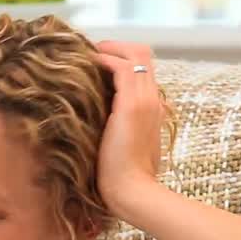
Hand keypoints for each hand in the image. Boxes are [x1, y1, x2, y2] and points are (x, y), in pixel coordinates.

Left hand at [91, 40, 167, 219]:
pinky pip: (122, 68)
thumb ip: (115, 129)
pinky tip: (88, 64)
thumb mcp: (120, 146)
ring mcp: (146, 101)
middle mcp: (153, 99)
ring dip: (109, 49)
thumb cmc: (122, 177)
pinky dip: (105, 60)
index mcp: (153, 108)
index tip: (97, 62)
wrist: (133, 192)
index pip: (143, 69)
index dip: (121, 59)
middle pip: (143, 54)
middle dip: (116, 47)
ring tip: (87, 54)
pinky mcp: (132, 105)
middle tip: (91, 52)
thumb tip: (95, 124)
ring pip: (135, 54)